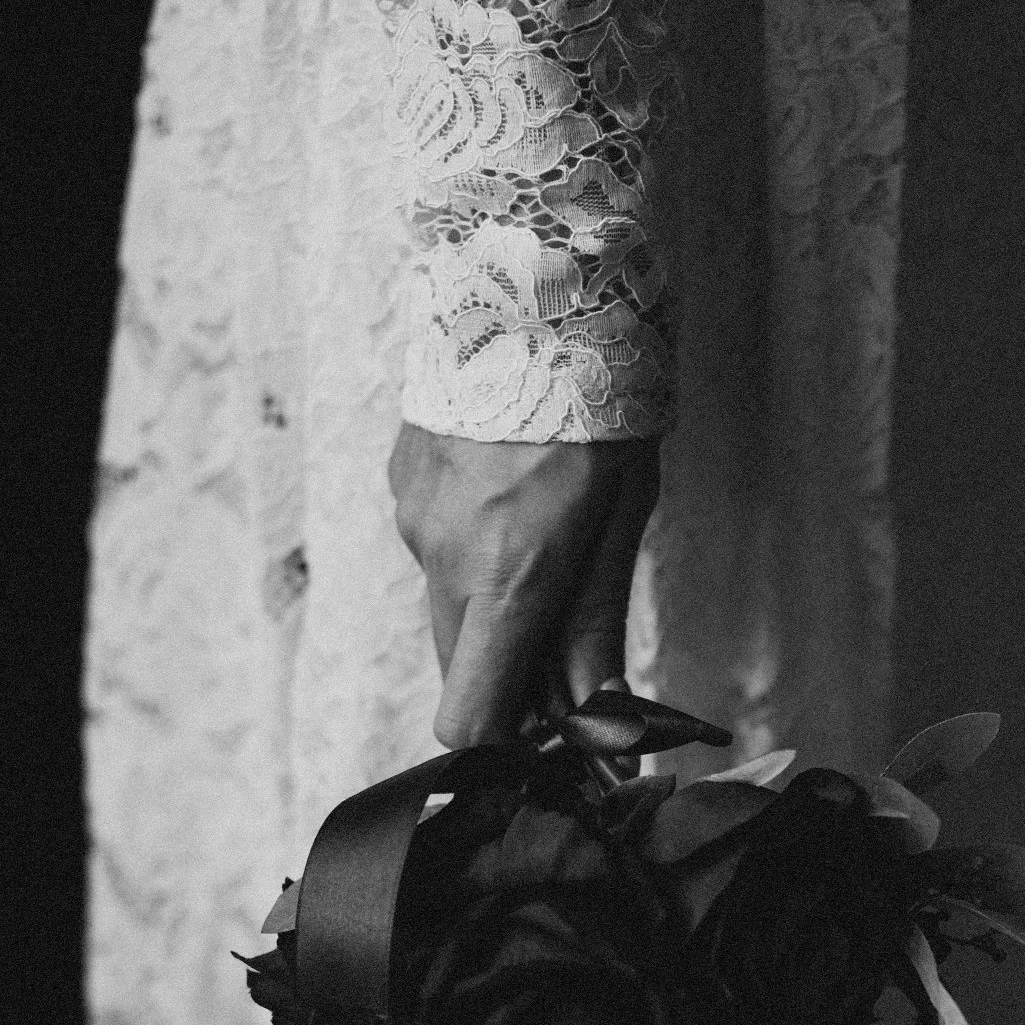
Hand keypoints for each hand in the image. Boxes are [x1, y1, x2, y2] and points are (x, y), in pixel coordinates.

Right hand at [387, 423, 660, 748]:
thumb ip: (596, 620)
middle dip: (508, 668)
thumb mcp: (622, 517)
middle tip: (569, 625)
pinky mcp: (402, 482)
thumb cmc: (597, 402)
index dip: (505, 737)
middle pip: (460, 668)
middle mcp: (444, 557)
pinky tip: (511, 487)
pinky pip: (433, 545)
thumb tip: (594, 709)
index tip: (550, 724)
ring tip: (548, 530)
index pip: (467, 717)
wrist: (530, 288)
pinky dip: (470, 544)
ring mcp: (414, 517)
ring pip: (446, 604)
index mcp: (508, 575)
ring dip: (491, 601)